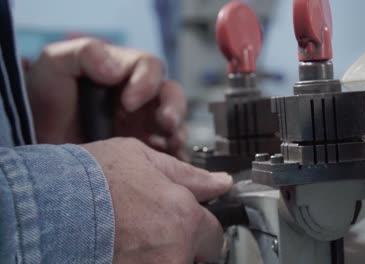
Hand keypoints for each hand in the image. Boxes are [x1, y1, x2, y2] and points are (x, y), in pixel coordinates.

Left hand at [26, 38, 186, 158]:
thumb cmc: (42, 103)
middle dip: (174, 107)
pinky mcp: (145, 155)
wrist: (37, 148)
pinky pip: (169, 156)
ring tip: (173, 144)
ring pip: (176, 125)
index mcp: (123, 74)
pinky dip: (176, 160)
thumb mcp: (54, 66)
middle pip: (172, 95)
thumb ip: (85, 54)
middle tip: (166, 122)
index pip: (150, 67)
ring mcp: (144, 128)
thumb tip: (116, 68)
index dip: (146, 82)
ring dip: (179, 133)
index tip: (129, 102)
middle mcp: (140, 99)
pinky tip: (171, 165)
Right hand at [82, 138, 232, 263]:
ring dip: (160, 256)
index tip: (183, 225)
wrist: (44, 205)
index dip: (199, 228)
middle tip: (152, 233)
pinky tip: (120, 250)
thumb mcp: (143, 159)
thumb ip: (188, 175)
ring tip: (131, 242)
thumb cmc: (89, 178)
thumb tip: (221, 183)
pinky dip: (138, 261)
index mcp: (183, 218)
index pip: (214, 236)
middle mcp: (173, 252)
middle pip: (195, 258)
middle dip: (181, 246)